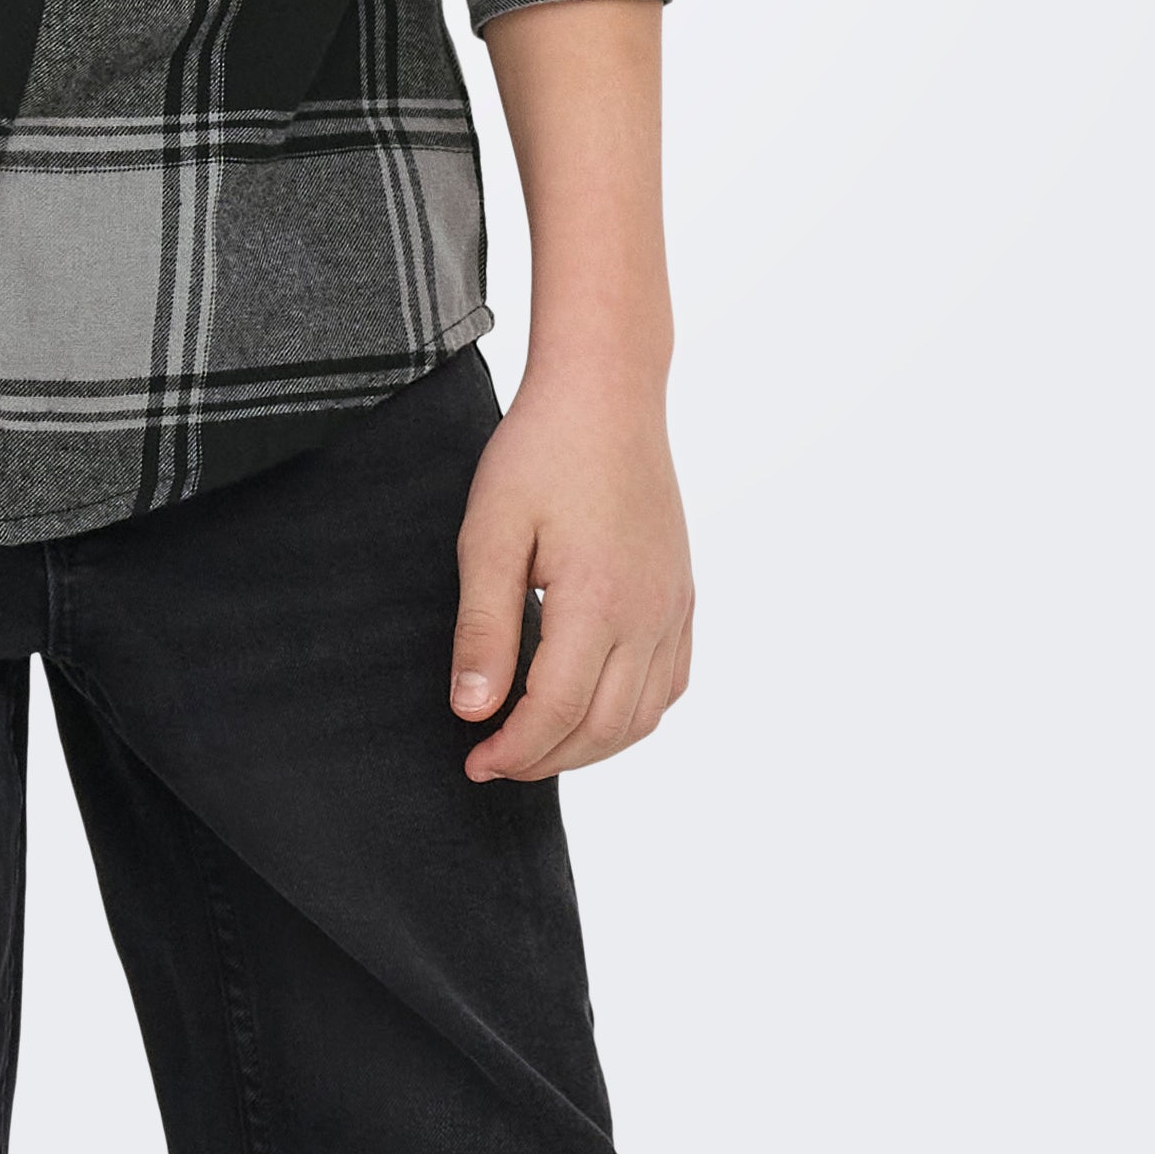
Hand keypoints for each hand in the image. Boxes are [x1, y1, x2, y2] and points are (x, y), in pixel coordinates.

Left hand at [449, 380, 693, 781]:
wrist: (606, 392)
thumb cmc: (540, 451)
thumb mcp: (490, 531)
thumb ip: (483, 626)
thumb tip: (472, 710)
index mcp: (598, 600)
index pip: (555, 711)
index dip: (511, 750)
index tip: (472, 761)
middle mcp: (649, 613)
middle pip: (602, 727)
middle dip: (545, 758)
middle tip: (494, 759)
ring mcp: (674, 605)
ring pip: (644, 716)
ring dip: (590, 746)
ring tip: (536, 741)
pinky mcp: (683, 594)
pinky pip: (670, 683)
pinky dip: (634, 714)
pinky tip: (594, 707)